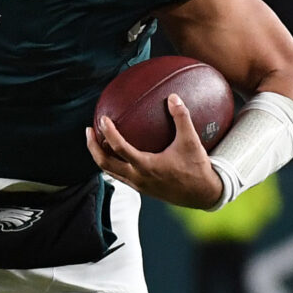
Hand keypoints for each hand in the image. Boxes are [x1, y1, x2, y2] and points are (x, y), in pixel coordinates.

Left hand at [88, 94, 225, 208]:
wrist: (203, 195)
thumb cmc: (197, 168)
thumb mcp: (191, 141)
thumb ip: (181, 118)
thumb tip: (172, 97)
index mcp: (146, 166)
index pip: (119, 148)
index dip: (108, 133)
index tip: (102, 119)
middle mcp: (138, 178)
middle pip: (104, 163)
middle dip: (92, 147)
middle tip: (89, 130)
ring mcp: (137, 185)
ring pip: (109, 171)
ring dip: (100, 156)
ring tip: (96, 140)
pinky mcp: (141, 188)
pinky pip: (119, 175)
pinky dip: (112, 163)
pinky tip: (115, 151)